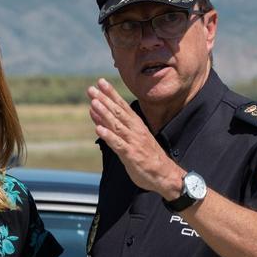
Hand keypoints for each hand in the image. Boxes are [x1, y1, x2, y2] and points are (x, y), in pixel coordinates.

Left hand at [87, 79, 182, 197]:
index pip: (122, 106)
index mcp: (136, 125)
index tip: (100, 82)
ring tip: (94, 103)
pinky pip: (118, 144)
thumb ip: (116, 129)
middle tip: (92, 88)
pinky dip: (109, 136)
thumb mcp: (133, 139)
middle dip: (104, 99)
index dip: (111, 93)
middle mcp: (135, 130)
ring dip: (105, 114)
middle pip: (118, 112)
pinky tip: (99, 129)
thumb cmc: (147, 156)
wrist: (164, 174)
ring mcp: (133, 142)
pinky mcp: (132, 155)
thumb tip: (98, 117)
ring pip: (117, 125)